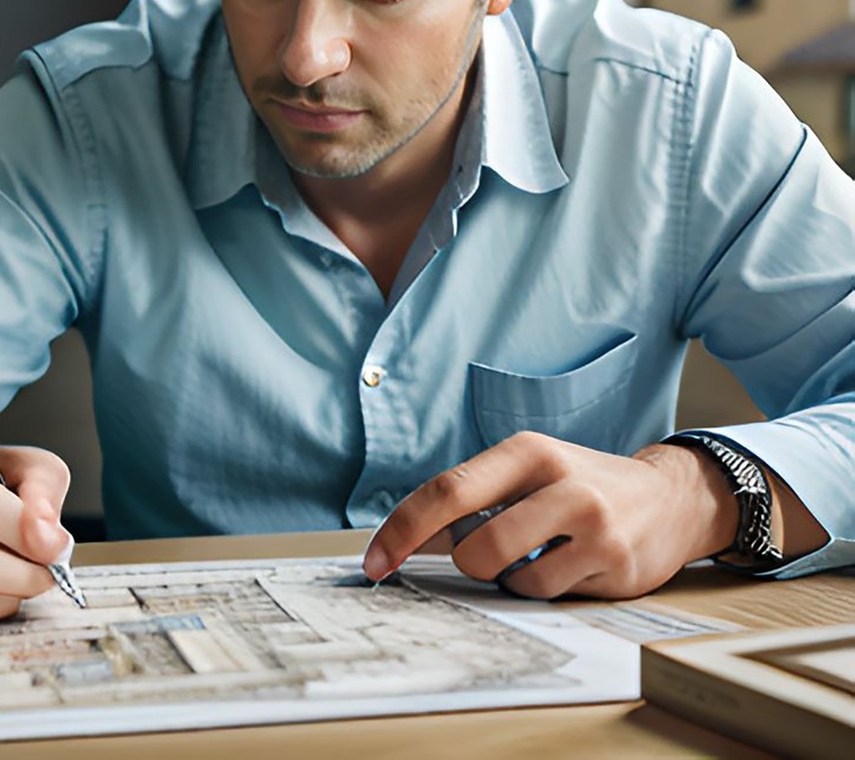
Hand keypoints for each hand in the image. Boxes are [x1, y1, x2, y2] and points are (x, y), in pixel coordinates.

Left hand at [362, 431, 737, 599]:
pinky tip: (570, 564)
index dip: (403, 529)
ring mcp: (593, 523)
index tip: (375, 562)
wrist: (670, 498)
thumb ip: (470, 502)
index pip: (448, 491)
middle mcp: (561, 481)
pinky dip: (541, 589)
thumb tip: (401, 543)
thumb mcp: (526, 474)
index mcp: (527, 450)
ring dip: (509, 577)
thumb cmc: (578, 485)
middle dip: (468, 563)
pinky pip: (547, 597)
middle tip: (490, 552)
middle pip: (476, 548)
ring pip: (510, 579)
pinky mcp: (616, 564)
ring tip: (538, 552)